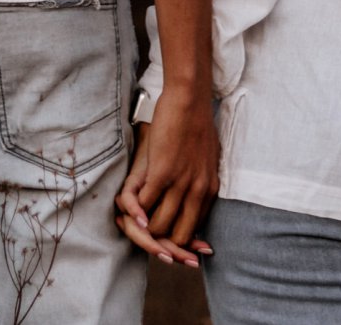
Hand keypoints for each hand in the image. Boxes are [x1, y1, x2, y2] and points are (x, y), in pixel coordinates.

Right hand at [114, 90, 218, 264]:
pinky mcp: (163, 172)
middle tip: (146, 237)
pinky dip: (136, 213)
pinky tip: (131, 211)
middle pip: (178, 236)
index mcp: (210, 189)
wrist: (190, 97)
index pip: (194, 230)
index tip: (168, 242)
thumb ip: (203, 178)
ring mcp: (181, 183)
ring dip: (145, 229)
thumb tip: (197, 192)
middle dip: (161, 243)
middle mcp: (198, 191)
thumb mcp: (208, 157)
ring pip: (160, 226)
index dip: (179, 241)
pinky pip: (146, 206)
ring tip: (134, 224)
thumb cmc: (197, 122)